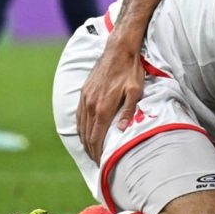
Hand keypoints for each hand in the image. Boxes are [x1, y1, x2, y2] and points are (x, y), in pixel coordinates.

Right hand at [77, 37, 144, 158]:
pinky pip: (79, 115)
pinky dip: (81, 128)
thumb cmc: (130, 70)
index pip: (97, 137)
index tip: (102, 163)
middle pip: (87, 135)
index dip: (98, 152)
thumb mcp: (136, 90)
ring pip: (81, 126)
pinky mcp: (83, 92)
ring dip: (84, 141)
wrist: (118, 50)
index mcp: (103, 107)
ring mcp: (85, 99)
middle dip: (91, 151)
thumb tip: (121, 130)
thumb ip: (128, 111)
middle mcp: (91, 105)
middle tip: (97, 162)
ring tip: (91, 152)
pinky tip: (84, 133)